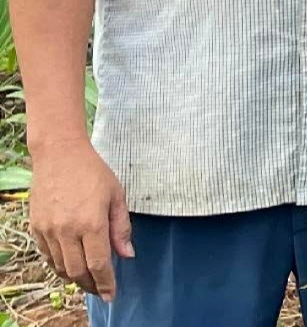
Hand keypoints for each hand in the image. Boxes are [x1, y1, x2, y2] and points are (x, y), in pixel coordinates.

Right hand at [27, 139, 132, 299]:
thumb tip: (127, 255)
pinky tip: (71, 265)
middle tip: (101, 290)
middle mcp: (67, 230)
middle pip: (78, 271)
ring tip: (88, 280)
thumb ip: (122, 228)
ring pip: (61, 267)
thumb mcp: (117, 196)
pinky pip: (48, 256)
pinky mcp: (36, 227)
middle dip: (91, 285)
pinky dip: (59, 266)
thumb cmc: (93, 172)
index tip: (111, 294)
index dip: (106, 282)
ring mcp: (49, 230)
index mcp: (91, 222)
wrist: (60, 155)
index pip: (99, 264)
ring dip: (75, 278)